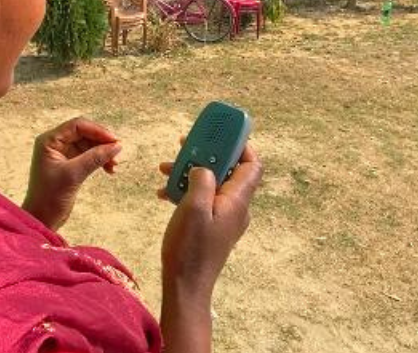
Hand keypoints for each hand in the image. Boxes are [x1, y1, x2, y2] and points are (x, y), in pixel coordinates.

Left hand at [22, 117, 122, 230]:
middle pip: (84, 133)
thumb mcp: (74, 175)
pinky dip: (99, 160)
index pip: (77, 126)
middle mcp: (54, 143)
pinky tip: (109, 169)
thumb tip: (117, 146)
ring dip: (102, 152)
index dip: (97, 131)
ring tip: (114, 166)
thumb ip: (95, 158)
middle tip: (117, 154)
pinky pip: (88, 155)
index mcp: (49, 141)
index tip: (114, 141)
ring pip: (88, 144)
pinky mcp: (69, 164)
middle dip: (101, 142)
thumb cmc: (50, 197)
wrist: (42, 219)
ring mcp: (62, 154)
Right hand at [158, 139, 262, 301]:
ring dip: (190, 172)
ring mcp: (224, 218)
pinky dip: (187, 191)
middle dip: (206, 155)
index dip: (240, 145)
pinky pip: (203, 199)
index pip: (252, 165)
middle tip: (185, 145)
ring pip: (212, 184)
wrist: (186, 286)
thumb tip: (204, 167)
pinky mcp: (212, 226)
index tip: (221, 132)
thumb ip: (202, 180)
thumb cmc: (190, 249)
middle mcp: (236, 208)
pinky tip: (165, 192)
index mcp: (237, 201)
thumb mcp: (194, 208)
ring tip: (166, 169)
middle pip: (228, 170)